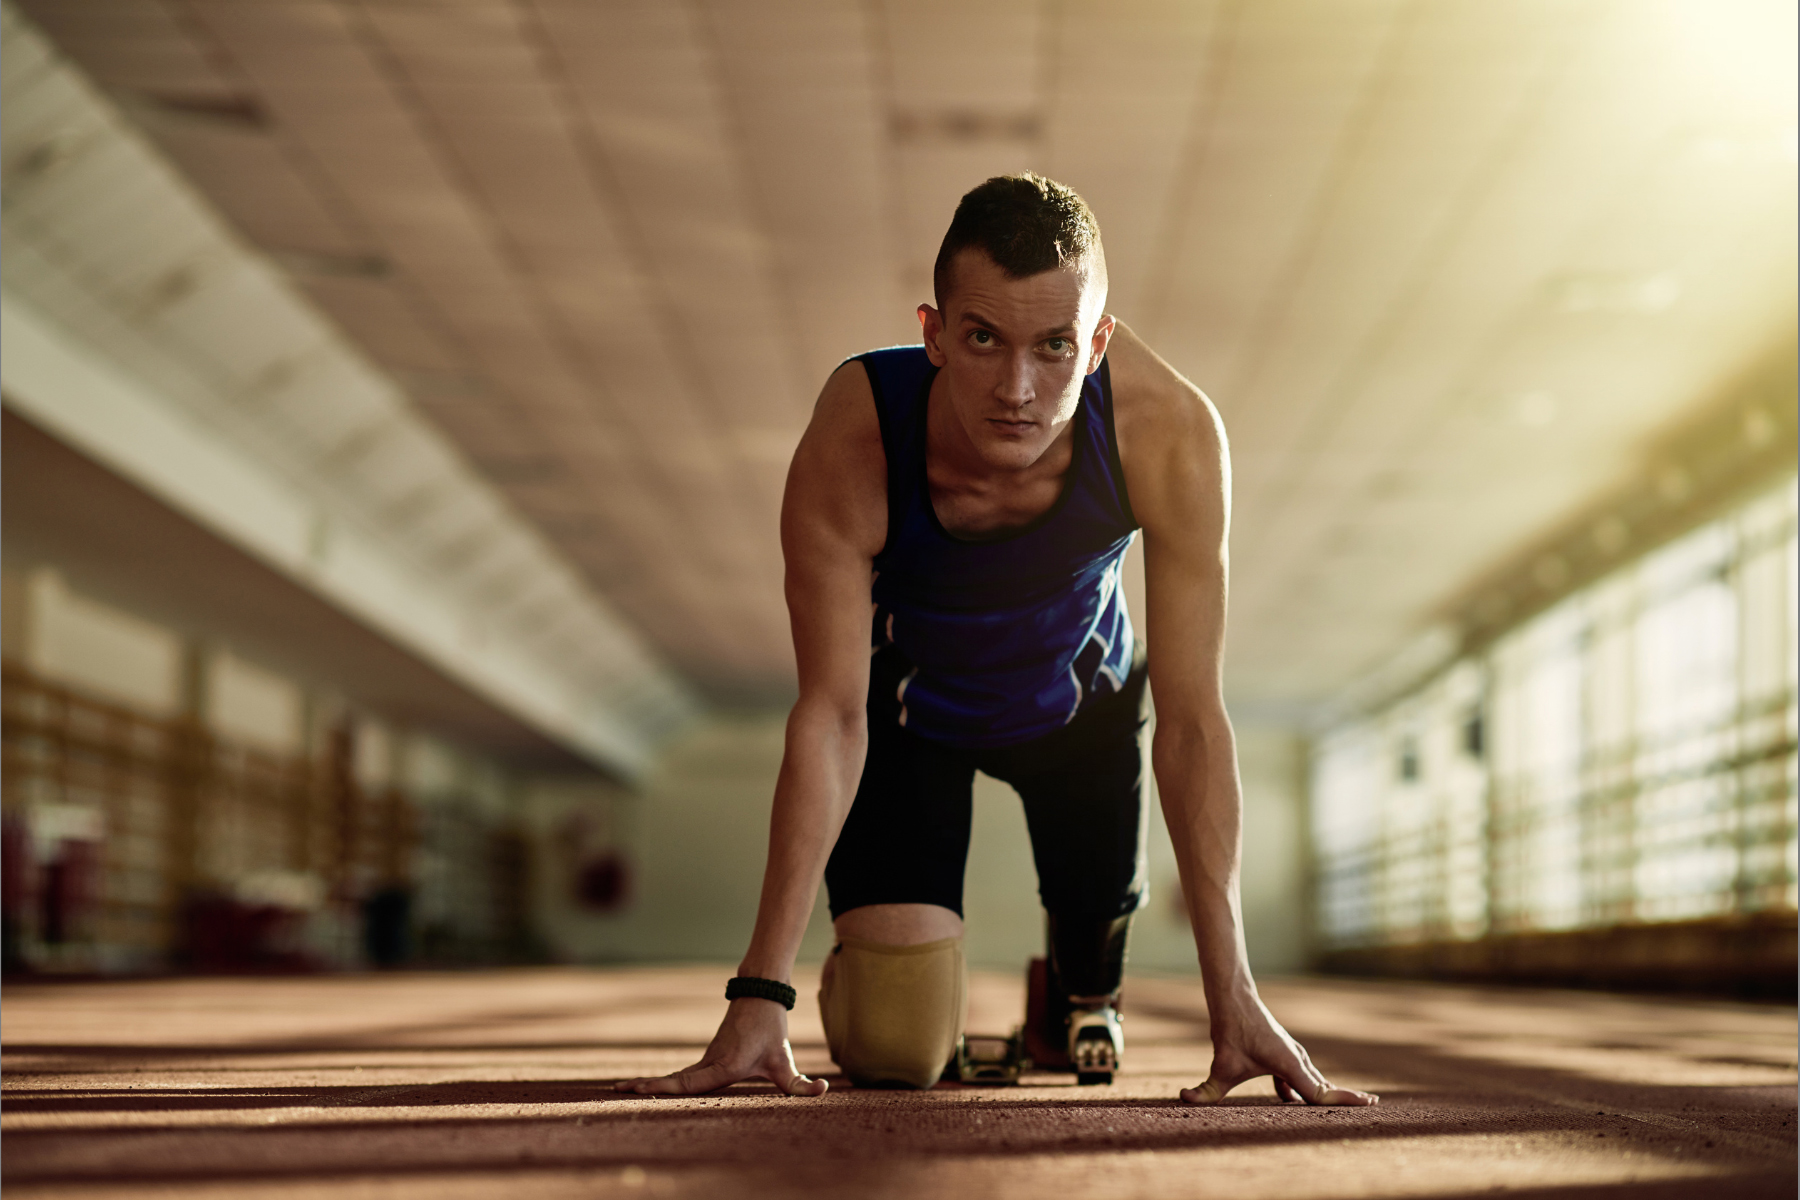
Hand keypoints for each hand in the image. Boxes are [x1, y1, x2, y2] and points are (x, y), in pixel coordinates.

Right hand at [614, 997, 827, 1096]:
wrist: (760, 995)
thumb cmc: (772, 1028)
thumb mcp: (785, 1060)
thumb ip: (801, 1083)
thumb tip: (821, 1092)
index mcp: (724, 1066)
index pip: (690, 1083)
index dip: (666, 1088)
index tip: (641, 1088)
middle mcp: (710, 1063)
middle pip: (674, 1080)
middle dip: (647, 1087)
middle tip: (617, 1091)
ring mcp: (707, 1059)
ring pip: (677, 1077)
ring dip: (651, 1084)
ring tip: (621, 1090)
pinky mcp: (709, 1058)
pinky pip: (683, 1074)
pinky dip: (665, 1082)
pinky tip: (651, 1088)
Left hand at [1180, 993, 1376, 1106]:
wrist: (1234, 1000)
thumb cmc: (1230, 1032)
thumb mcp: (1220, 1066)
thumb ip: (1205, 1090)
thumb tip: (1183, 1098)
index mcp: (1290, 1065)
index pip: (1320, 1092)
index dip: (1344, 1101)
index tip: (1369, 1104)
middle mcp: (1297, 1059)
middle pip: (1324, 1086)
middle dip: (1346, 1098)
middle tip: (1373, 1106)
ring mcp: (1292, 1055)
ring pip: (1314, 1080)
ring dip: (1328, 1092)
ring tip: (1352, 1102)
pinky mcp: (1283, 1053)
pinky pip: (1300, 1075)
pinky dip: (1304, 1088)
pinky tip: (1293, 1100)